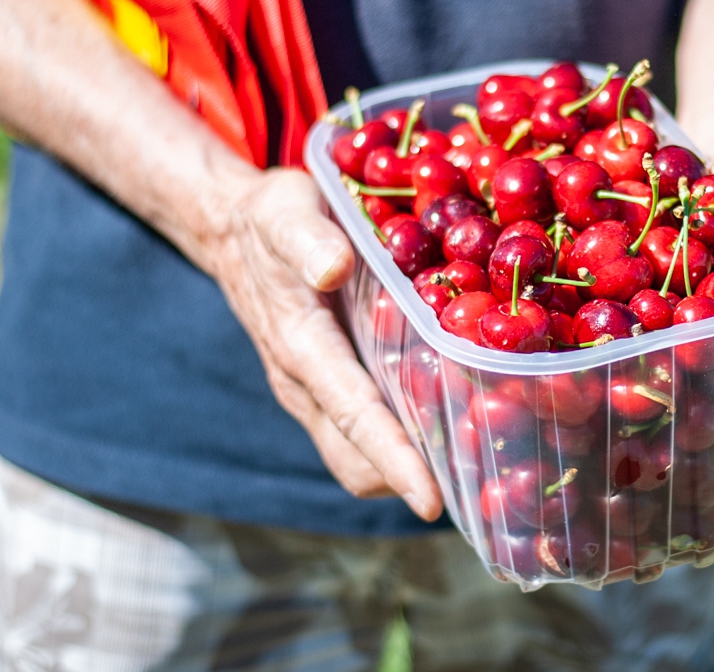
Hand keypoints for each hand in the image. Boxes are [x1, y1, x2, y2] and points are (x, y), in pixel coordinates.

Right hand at [203, 168, 444, 519]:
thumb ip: (308, 239)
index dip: (393, 460)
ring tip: (478, 465)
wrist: (231, 229)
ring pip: (361, 455)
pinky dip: (404, 442)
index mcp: (301, 345)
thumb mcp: (285, 211)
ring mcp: (315, 391)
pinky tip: (452, 420)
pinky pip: (365, 432)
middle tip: (482, 487)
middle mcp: (306, 383)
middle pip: (358, 460)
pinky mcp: (329, 385)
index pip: (353, 414)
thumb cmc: (269, 218)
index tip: (430, 502)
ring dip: (410, 467)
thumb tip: (335, 265)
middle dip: (412, 481)